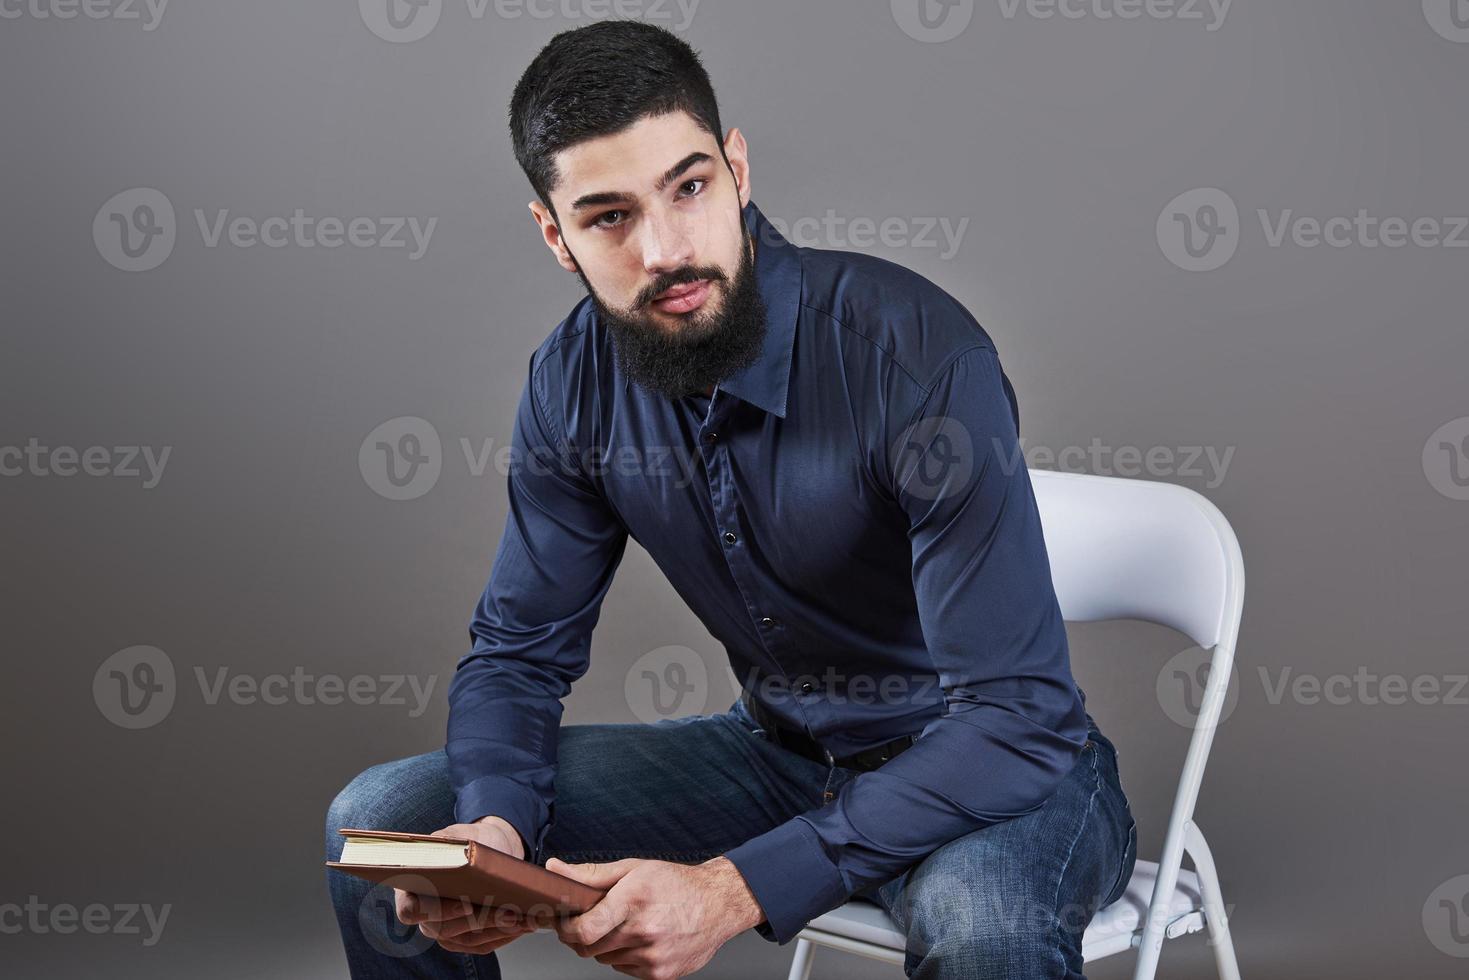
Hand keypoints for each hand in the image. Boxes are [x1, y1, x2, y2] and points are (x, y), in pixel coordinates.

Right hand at [394, 817, 535, 955]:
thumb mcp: (461, 836)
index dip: (434, 912)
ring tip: (522, 918)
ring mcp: (443, 929)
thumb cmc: (472, 839)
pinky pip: (481, 944)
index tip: (465, 904)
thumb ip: (454, 846)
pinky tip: (522, 924)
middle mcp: (424, 914)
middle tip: (509, 912)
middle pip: (444, 929)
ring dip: (497, 930)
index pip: (410, 911)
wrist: (491, 847)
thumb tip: (457, 857)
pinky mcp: (463, 938)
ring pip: (466, 939)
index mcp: (413, 887)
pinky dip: (503, 935)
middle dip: (480, 921)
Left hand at [546, 855, 764, 979]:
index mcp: (633, 901)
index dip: (566, 929)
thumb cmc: (675, 883)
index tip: (564, 921)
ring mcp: (652, 957)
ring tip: (624, 925)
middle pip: (589, 948)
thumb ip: (590, 874)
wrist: (718, 904)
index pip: (583, 930)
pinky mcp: (660, 974)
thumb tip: (554, 870)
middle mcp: (643, 931)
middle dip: (581, 936)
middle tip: (590, 920)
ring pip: (605, 960)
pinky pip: (624, 969)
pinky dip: (625, 956)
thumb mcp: (633, 869)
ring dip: (605, 946)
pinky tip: (641, 938)